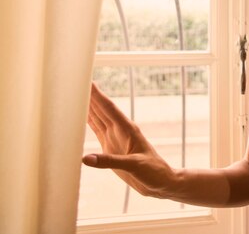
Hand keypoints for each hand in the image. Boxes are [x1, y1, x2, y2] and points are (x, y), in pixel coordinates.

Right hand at [83, 83, 178, 198]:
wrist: (160, 183)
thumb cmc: (153, 171)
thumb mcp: (134, 166)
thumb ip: (111, 161)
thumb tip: (86, 158)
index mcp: (128, 129)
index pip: (109, 109)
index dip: (98, 95)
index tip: (88, 82)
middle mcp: (119, 130)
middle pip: (101, 110)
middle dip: (89, 96)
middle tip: (74, 82)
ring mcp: (114, 138)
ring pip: (97, 118)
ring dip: (86, 106)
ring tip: (73, 94)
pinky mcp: (110, 147)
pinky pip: (96, 130)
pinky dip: (87, 122)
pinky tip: (79, 115)